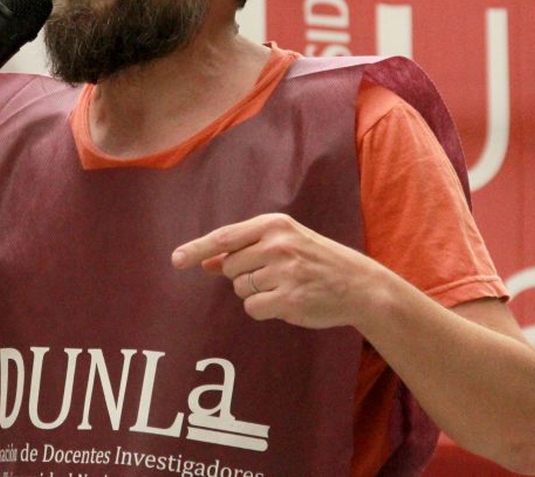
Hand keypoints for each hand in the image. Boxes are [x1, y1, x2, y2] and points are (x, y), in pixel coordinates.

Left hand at [171, 213, 371, 329]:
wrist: (358, 283)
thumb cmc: (315, 260)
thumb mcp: (283, 243)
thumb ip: (244, 249)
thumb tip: (205, 261)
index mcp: (274, 224)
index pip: (224, 237)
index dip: (196, 249)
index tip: (175, 260)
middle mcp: (277, 245)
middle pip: (230, 268)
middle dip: (243, 275)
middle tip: (273, 274)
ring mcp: (283, 272)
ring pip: (241, 290)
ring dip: (256, 293)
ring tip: (286, 286)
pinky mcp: (289, 299)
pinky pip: (253, 309)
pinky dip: (264, 309)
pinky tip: (287, 301)